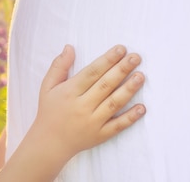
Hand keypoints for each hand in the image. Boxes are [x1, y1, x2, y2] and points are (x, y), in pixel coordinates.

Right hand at [32, 44, 145, 159]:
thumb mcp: (47, 86)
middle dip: (122, 69)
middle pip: (105, 85)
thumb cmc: (49, 111)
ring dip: (128, 89)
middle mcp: (82, 106)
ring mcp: (92, 122)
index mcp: (69, 92)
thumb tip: (69, 47)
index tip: (121, 49)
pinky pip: (117, 126)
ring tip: (140, 76)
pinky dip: (130, 117)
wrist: (49, 142)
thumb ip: (59, 66)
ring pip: (114, 103)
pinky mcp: (100, 135)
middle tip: (136, 57)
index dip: (107, 60)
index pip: (92, 72)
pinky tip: (142, 108)